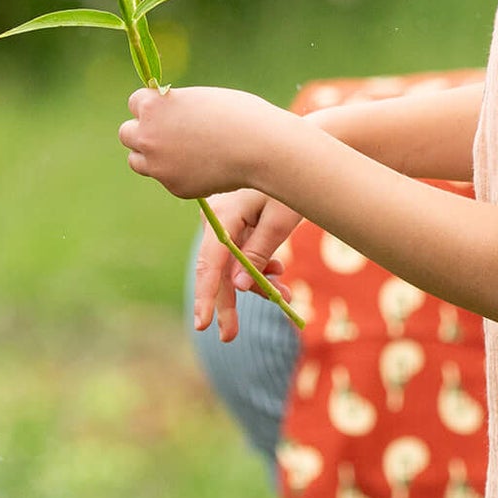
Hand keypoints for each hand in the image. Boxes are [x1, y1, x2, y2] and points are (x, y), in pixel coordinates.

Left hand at [118, 85, 276, 199]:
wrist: (260, 148)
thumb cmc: (239, 115)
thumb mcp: (200, 100)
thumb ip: (176, 107)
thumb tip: (166, 120)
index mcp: (153, 106)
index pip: (134, 103)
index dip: (153, 107)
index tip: (168, 111)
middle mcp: (148, 135)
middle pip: (126, 134)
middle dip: (144, 133)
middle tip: (168, 135)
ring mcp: (159, 165)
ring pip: (138, 162)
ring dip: (152, 157)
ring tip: (181, 153)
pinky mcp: (175, 187)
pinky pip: (167, 180)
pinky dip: (180, 175)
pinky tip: (205, 168)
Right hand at [194, 187, 306, 341]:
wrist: (294, 159)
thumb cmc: (291, 187)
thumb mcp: (280, 221)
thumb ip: (258, 253)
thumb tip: (237, 287)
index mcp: (224, 216)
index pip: (211, 263)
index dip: (206, 296)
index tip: (203, 324)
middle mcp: (217, 221)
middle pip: (218, 271)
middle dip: (228, 305)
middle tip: (229, 337)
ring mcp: (224, 225)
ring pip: (232, 268)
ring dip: (257, 286)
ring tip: (287, 296)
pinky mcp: (234, 228)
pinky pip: (241, 257)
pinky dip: (259, 270)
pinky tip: (278, 273)